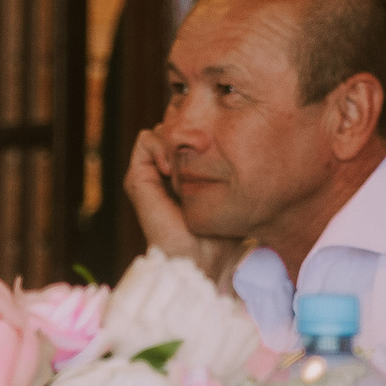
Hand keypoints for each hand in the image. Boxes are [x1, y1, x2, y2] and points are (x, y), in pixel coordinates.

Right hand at [122, 129, 242, 284]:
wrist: (201, 258)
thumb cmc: (221, 234)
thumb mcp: (234, 195)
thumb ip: (232, 171)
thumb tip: (248, 142)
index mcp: (184, 175)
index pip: (189, 135)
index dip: (202, 131)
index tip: (217, 146)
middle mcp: (165, 172)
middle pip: (176, 127)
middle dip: (191, 131)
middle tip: (203, 148)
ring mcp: (150, 174)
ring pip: (162, 130)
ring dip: (177, 140)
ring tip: (187, 163)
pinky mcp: (137, 178)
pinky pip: (146, 139)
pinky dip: (159, 145)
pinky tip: (171, 168)